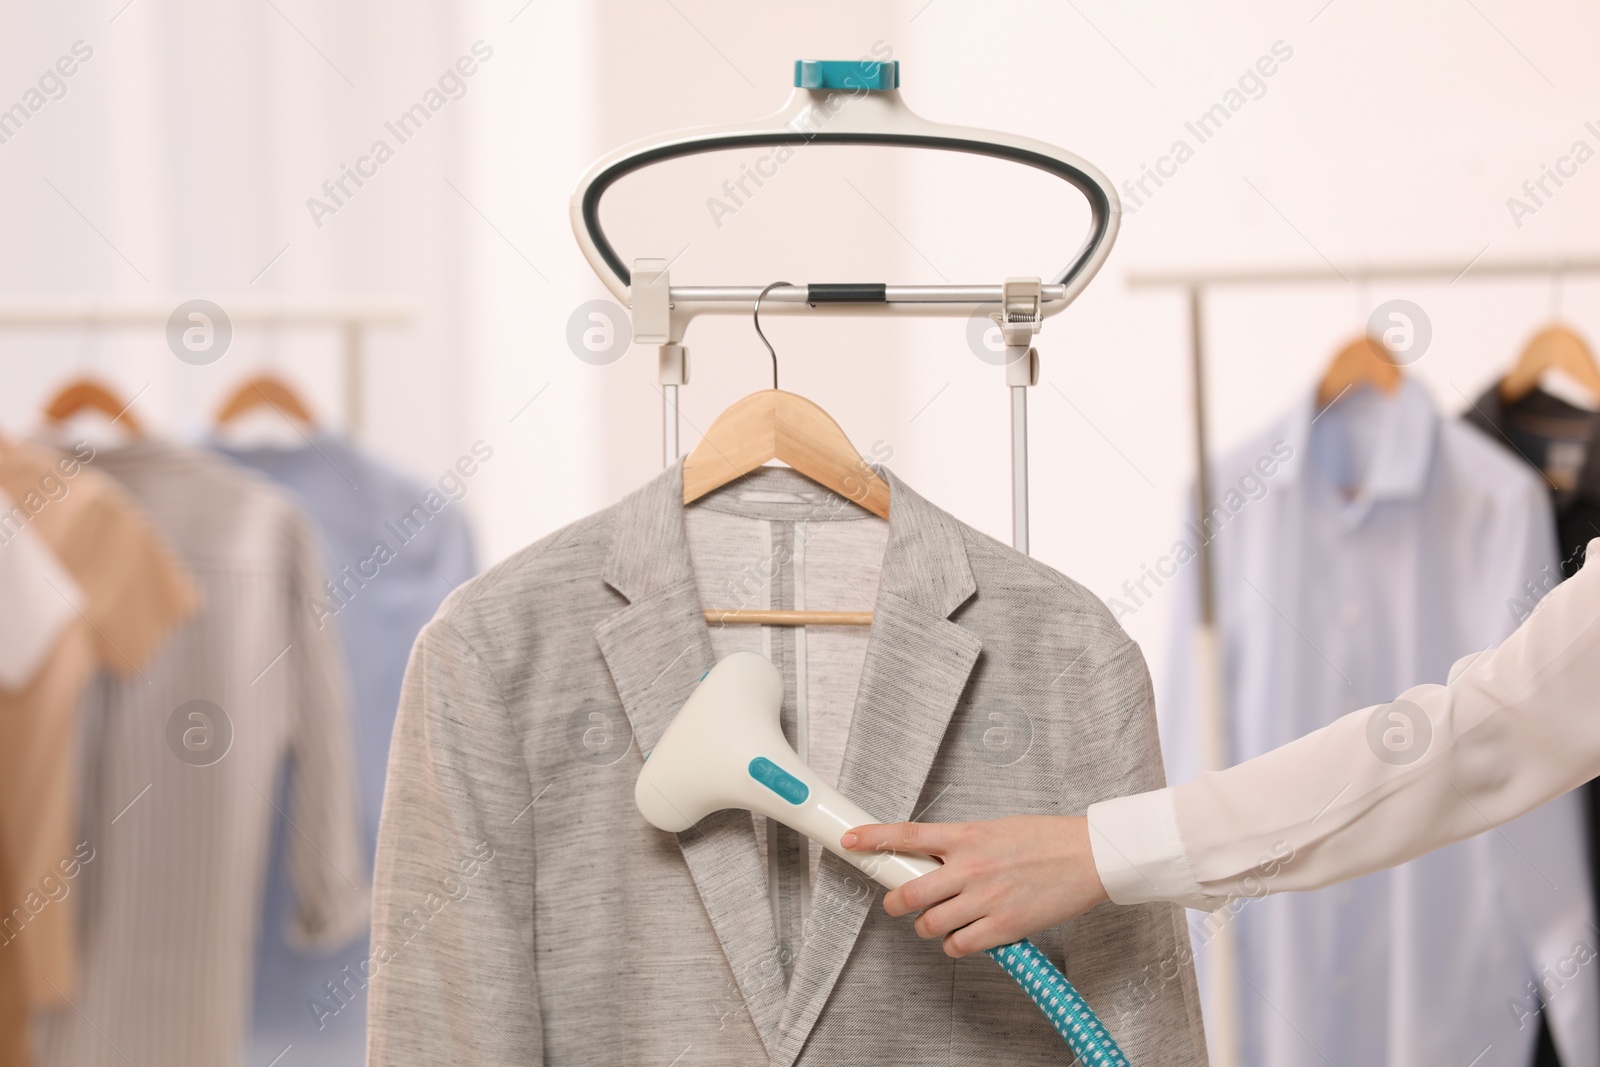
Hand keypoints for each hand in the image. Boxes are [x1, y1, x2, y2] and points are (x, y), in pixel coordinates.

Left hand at [840, 815, 1108, 957]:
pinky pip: (959, 946)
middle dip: (896, 903)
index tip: (850, 840)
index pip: (907, 835)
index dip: (873, 838)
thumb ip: (961, 844)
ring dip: (927, 927)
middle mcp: (970, 867)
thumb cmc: (1045, 839)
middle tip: (899, 904)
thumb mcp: (995, 829)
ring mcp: (985, 899)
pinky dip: (955, 945)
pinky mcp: (1003, 928)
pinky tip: (966, 935)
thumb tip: (932, 857)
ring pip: (929, 925)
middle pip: (909, 893)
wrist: (1090, 856)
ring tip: (940, 921)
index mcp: (966, 835)